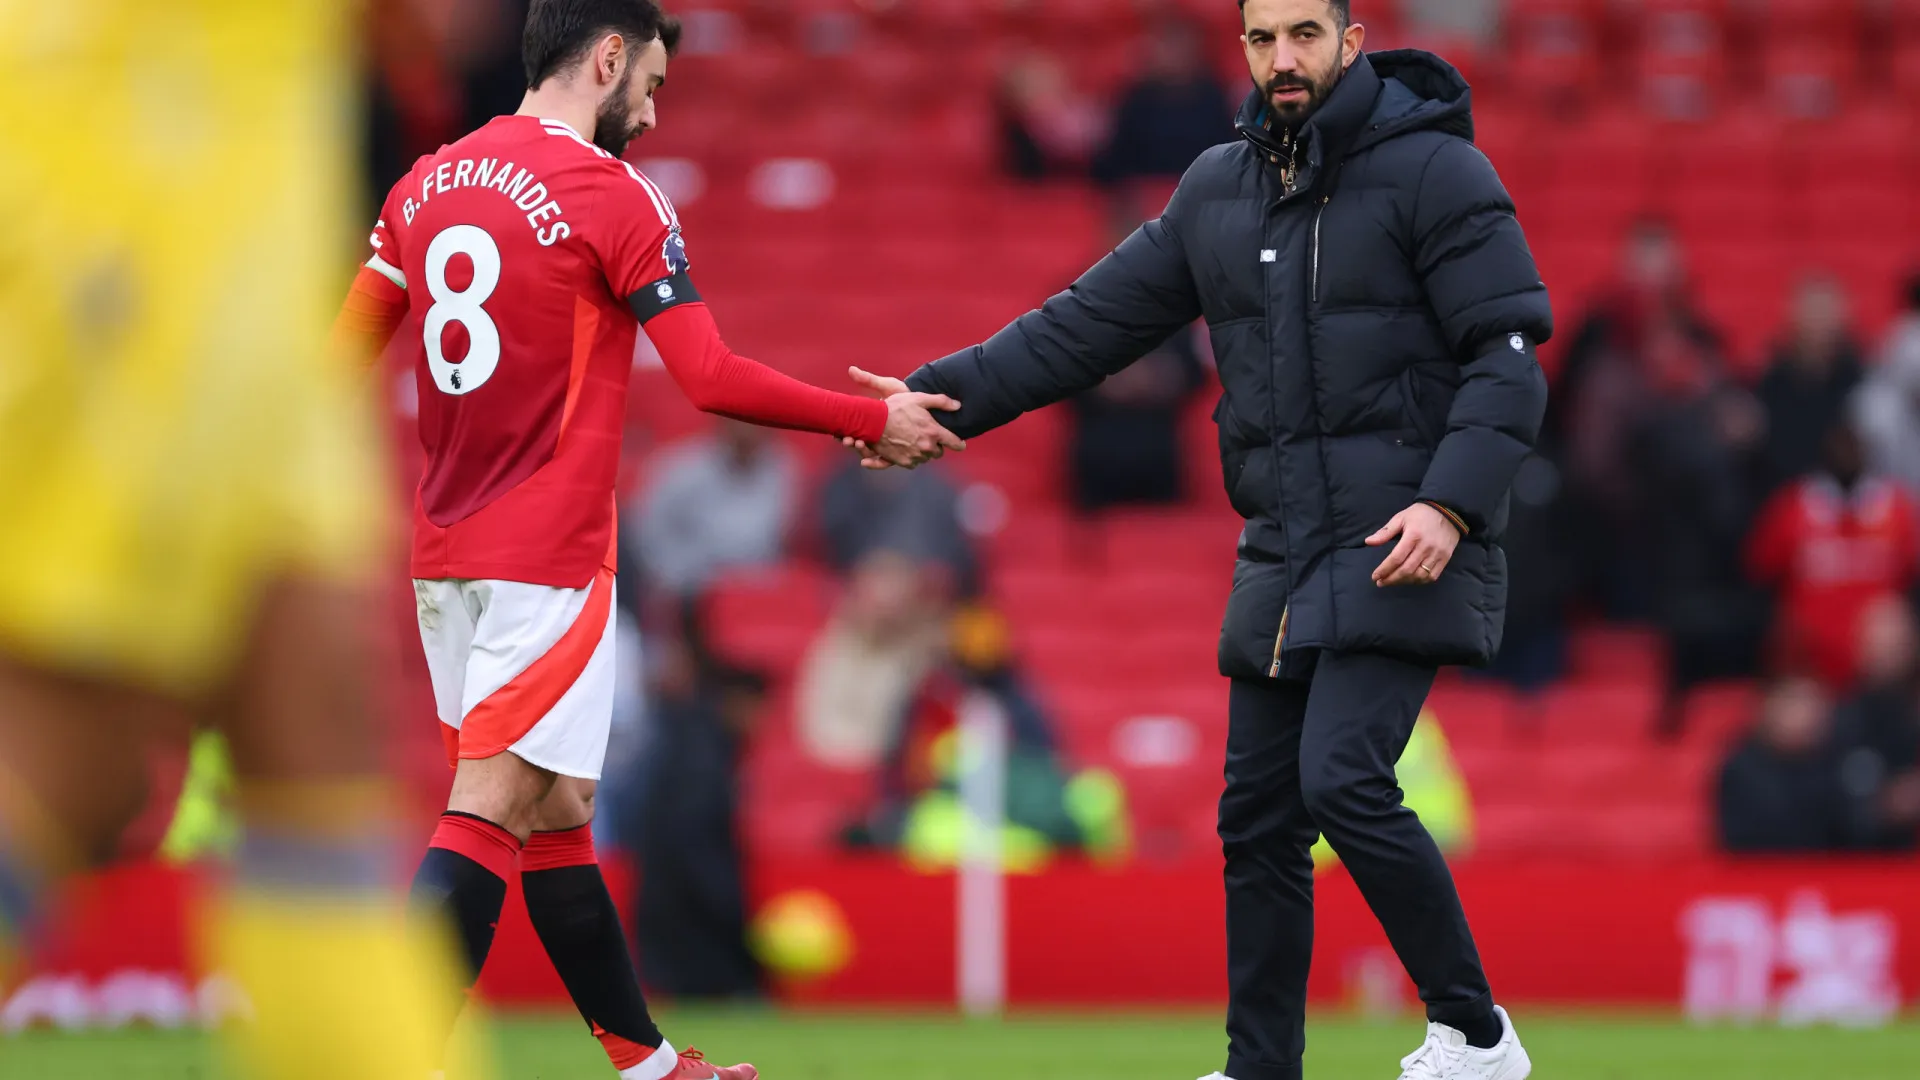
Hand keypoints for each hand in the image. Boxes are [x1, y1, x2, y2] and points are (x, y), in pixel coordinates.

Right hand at [838, 366, 963, 468]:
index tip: (960, 444)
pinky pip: (913, 463)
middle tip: (927, 436)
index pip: (955, 443)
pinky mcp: (903, 462)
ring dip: (923, 452)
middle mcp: (927, 447)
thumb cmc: (896, 407)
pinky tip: (905, 448)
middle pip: (939, 453)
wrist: (873, 421)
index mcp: (934, 432)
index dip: (959, 443)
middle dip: (935, 446)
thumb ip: (941, 402)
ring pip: (925, 458)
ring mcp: (915, 456)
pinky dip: (911, 457)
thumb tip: (958, 405)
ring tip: (913, 440)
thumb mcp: (919, 398)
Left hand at [1367, 503, 1460, 586]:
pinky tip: (1410, 580)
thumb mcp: (1400, 518)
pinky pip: (1432, 576)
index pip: (1396, 558)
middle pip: (1406, 570)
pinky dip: (1419, 581)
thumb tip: (1368, 542)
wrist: (1447, 511)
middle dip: (1391, 579)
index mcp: (1413, 536)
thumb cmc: (1420, 514)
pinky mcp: (1445, 559)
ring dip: (1404, 582)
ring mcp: (1437, 554)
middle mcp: (1426, 547)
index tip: (1375, 576)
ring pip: (1419, 576)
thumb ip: (1385, 532)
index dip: (1384, 570)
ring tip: (1393, 581)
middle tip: (1381, 582)